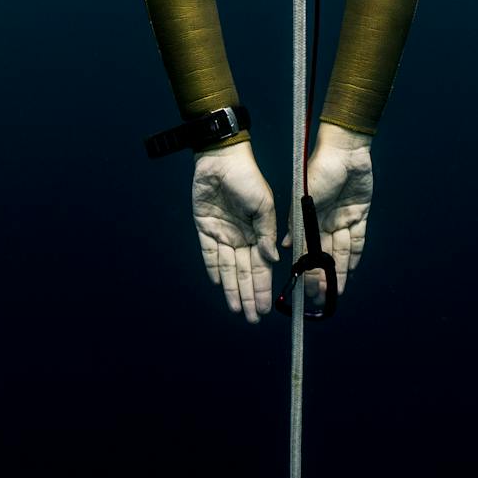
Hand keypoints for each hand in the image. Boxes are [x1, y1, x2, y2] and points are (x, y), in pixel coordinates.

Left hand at [192, 141, 278, 322]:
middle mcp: (241, 238)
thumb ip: (266, 234)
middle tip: (251, 318)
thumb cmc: (248, 178)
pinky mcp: (204, 227)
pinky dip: (213, 268)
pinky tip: (218, 284)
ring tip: (236, 309)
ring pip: (228, 268)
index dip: (263, 288)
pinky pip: (209, 253)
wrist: (223, 159)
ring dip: (232, 288)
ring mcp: (222, 233)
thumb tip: (273, 260)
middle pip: (244, 273)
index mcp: (258, 233)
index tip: (266, 308)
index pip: (261, 268)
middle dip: (249, 296)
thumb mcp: (264, 206)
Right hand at [282, 123, 373, 305]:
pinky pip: (357, 240)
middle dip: (322, 276)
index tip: (304, 288)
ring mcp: (342, 219)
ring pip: (340, 251)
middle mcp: (323, 221)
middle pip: (323, 254)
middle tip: (321, 298)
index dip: (306, 269)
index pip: (306, 249)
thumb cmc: (319, 170)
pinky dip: (353, 255)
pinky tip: (350, 270)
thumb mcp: (303, 199)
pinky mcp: (359, 215)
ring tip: (335, 291)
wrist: (344, 151)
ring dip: (338, 271)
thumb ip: (295, 226)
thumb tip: (283, 248)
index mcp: (307, 218)